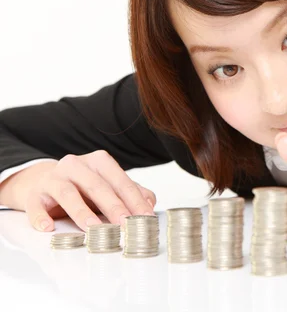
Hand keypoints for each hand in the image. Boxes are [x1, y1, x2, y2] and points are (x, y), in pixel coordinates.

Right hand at [0, 150, 155, 231]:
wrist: (43, 182)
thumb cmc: (82, 187)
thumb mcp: (109, 186)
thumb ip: (131, 193)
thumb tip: (149, 204)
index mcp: (99, 162)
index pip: (121, 181)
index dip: (134, 200)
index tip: (145, 217)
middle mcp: (76, 165)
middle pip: (97, 186)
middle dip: (113, 206)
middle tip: (124, 224)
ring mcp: (54, 177)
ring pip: (68, 193)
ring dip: (81, 212)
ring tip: (92, 228)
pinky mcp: (35, 193)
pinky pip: (37, 205)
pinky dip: (41, 217)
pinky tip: (48, 228)